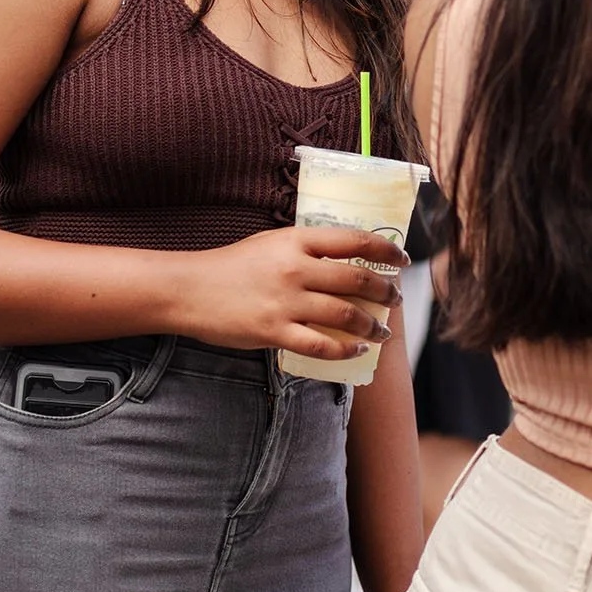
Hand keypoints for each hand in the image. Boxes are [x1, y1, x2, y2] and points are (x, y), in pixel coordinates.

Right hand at [175, 226, 404, 357]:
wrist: (190, 289)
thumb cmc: (232, 265)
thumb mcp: (271, 243)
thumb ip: (306, 249)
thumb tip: (346, 259)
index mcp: (297, 240)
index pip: (355, 241)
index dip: (386, 250)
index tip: (402, 259)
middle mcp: (296, 269)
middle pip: (358, 280)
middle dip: (386, 292)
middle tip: (397, 298)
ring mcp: (286, 302)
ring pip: (345, 315)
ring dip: (372, 325)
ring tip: (382, 331)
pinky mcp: (274, 331)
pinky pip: (321, 345)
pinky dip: (345, 350)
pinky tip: (357, 351)